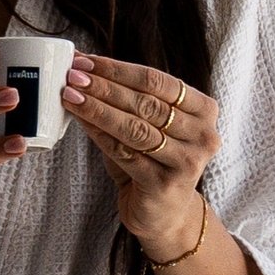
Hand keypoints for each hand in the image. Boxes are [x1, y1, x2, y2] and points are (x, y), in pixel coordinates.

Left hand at [61, 51, 219, 256]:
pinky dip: (99, 134)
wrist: (164, 214)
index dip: (119, 69)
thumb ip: (128, 100)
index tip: (87, 60)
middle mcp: (203, 135)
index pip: (158, 81)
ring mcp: (187, 161)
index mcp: (204, 110)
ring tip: (71, 94)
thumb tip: (85, 69)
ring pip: (135, 127)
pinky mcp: (165, 184)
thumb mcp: (149, 125)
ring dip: (98, 107)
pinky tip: (80, 120)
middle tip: (74, 74)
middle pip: (146, 102)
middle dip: (105, 85)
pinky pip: (125, 153)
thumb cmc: (153, 162)